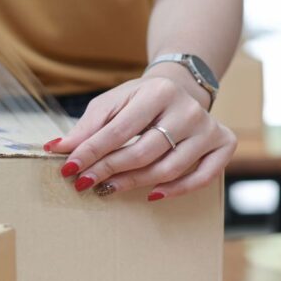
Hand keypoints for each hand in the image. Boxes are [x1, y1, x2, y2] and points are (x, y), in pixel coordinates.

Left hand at [45, 68, 236, 200]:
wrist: (179, 86)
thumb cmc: (138, 99)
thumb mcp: (111, 103)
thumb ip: (87, 127)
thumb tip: (56, 149)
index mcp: (157, 92)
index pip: (119, 130)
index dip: (91, 152)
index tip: (68, 168)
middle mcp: (187, 109)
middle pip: (144, 152)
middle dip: (108, 170)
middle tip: (83, 183)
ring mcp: (208, 128)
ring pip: (170, 168)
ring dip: (134, 183)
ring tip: (107, 188)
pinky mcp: (224, 143)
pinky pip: (203, 177)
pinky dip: (176, 190)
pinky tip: (151, 194)